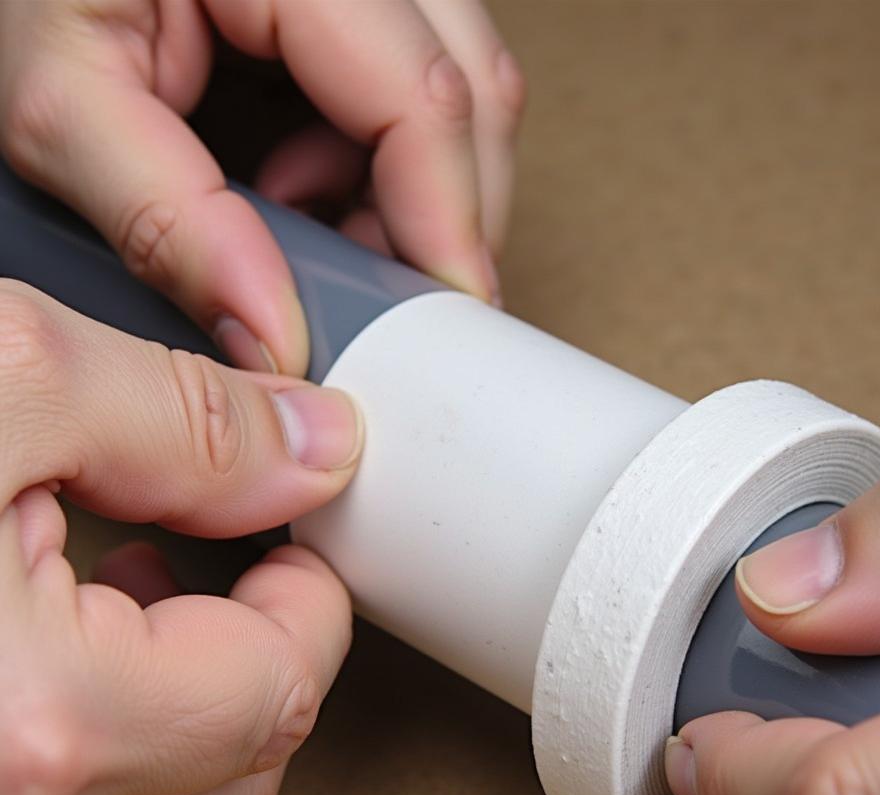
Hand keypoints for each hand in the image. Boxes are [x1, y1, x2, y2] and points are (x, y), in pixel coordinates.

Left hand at [0, 0, 523, 374]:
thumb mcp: (61, 102)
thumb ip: (164, 218)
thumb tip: (272, 334)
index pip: (424, 94)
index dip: (447, 224)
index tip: (438, 323)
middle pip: (474, 95)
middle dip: (443, 218)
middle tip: (379, 299)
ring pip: (460, 96)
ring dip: (408, 196)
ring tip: (311, 232)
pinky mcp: (351, 10)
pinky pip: (414, 93)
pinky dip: (376, 168)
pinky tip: (299, 189)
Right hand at [0, 281, 360, 794]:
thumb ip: (176, 415)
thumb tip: (315, 445)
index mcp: (42, 727)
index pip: (282, 686)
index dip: (308, 600)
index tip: (290, 539)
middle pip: (243, 768)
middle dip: (260, 656)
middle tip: (226, 560)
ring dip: (185, 709)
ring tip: (125, 591)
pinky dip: (100, 754)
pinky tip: (51, 654)